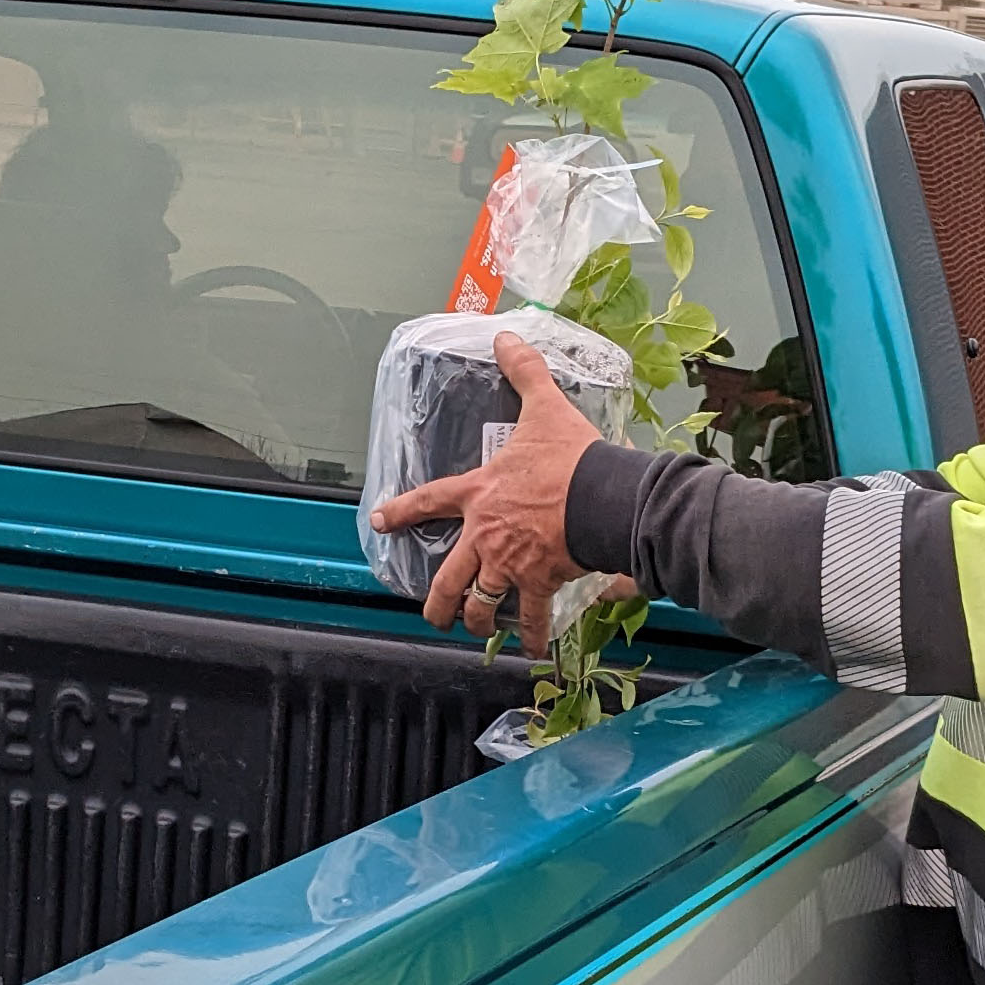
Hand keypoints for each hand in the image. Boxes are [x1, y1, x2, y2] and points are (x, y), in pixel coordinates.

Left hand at [370, 332, 601, 648]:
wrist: (603, 493)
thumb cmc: (571, 456)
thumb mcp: (544, 407)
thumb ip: (524, 373)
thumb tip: (508, 335)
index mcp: (481, 493)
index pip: (430, 501)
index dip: (403, 511)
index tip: (382, 521)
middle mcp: (486, 535)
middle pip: (447, 576)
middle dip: (437, 601)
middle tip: (433, 613)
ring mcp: (509, 563)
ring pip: (478, 603)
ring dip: (473, 620)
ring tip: (473, 630)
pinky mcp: (539, 581)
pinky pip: (531, 618)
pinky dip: (531, 636)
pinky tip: (529, 649)